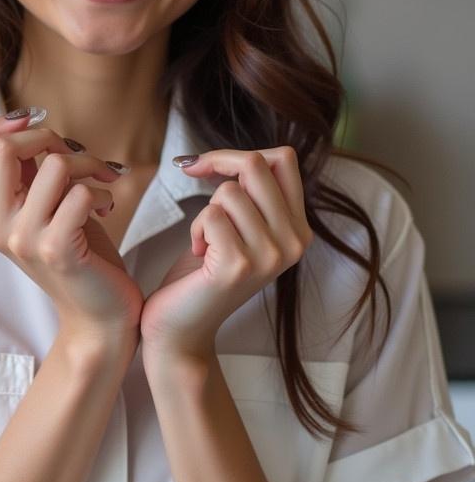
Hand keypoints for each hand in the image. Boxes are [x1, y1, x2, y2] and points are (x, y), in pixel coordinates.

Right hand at [0, 111, 143, 346]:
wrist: (100, 317)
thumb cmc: (82, 257)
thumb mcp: (46, 212)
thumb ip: (30, 177)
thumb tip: (27, 126)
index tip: (30, 121)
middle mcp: (1, 228)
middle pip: (2, 149)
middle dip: (46, 136)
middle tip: (75, 154)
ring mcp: (26, 240)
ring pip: (54, 165)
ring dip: (89, 163)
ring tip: (101, 182)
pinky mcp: (58, 250)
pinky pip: (81, 194)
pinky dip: (103, 192)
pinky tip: (108, 208)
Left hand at [139, 147, 313, 360]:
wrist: (184, 328)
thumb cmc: (205, 272)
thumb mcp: (242, 227)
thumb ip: (254, 194)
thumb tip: (241, 155)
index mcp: (299, 228)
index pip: (283, 159)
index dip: (238, 153)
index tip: (206, 166)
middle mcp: (294, 242)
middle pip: (256, 165)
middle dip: (217, 171)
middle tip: (200, 197)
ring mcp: (270, 255)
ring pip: (229, 191)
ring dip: (206, 211)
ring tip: (208, 241)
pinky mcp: (240, 266)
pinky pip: (211, 215)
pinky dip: (195, 229)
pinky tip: (201, 256)